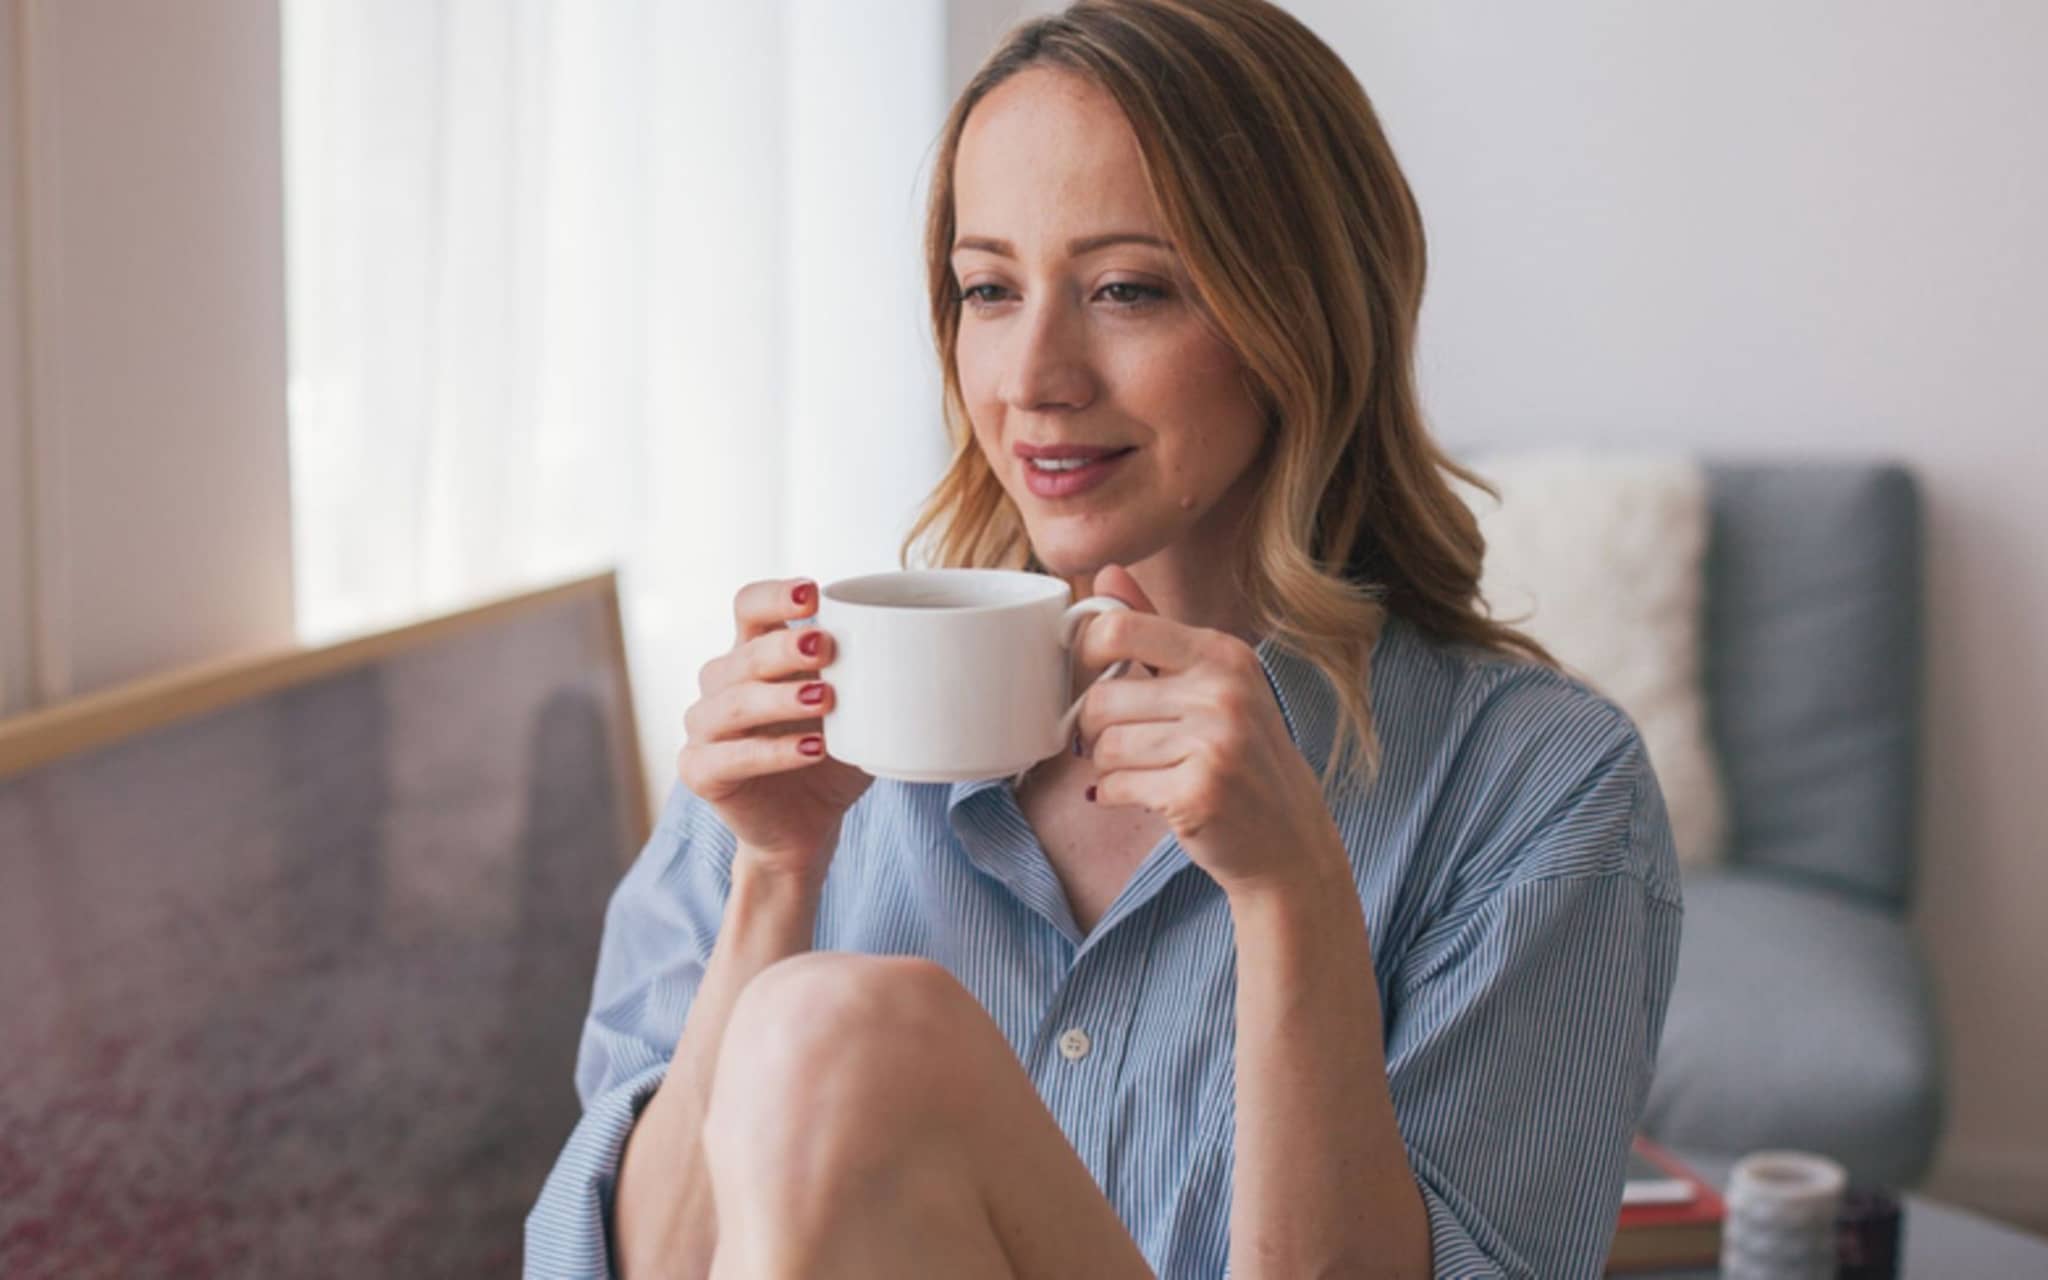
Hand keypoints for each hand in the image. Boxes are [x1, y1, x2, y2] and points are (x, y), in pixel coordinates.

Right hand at [677, 577, 871, 881]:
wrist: (807, 826)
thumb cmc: (832, 756)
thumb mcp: (859, 711)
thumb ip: (872, 677)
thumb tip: (927, 643)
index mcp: (754, 654)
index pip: (748, 606)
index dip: (775, 596)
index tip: (814, 596)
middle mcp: (721, 684)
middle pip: (743, 654)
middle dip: (784, 649)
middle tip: (827, 649)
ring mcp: (705, 728)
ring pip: (732, 704)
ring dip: (780, 699)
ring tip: (827, 700)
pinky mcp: (700, 771)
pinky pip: (729, 757)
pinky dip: (773, 752)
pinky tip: (813, 749)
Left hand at [1073, 565, 1347, 898]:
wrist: (1289, 837)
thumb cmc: (1242, 756)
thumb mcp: (1212, 682)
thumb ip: (1155, 629)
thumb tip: (1106, 573)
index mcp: (1223, 653)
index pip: (1120, 629)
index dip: (1086, 653)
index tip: (1090, 676)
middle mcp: (1223, 691)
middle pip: (1102, 697)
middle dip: (1096, 728)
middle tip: (1118, 743)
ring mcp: (1215, 742)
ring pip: (1105, 745)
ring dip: (1107, 765)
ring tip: (1139, 771)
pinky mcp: (1198, 792)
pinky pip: (1115, 785)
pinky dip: (1116, 795)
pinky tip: (1145, 795)